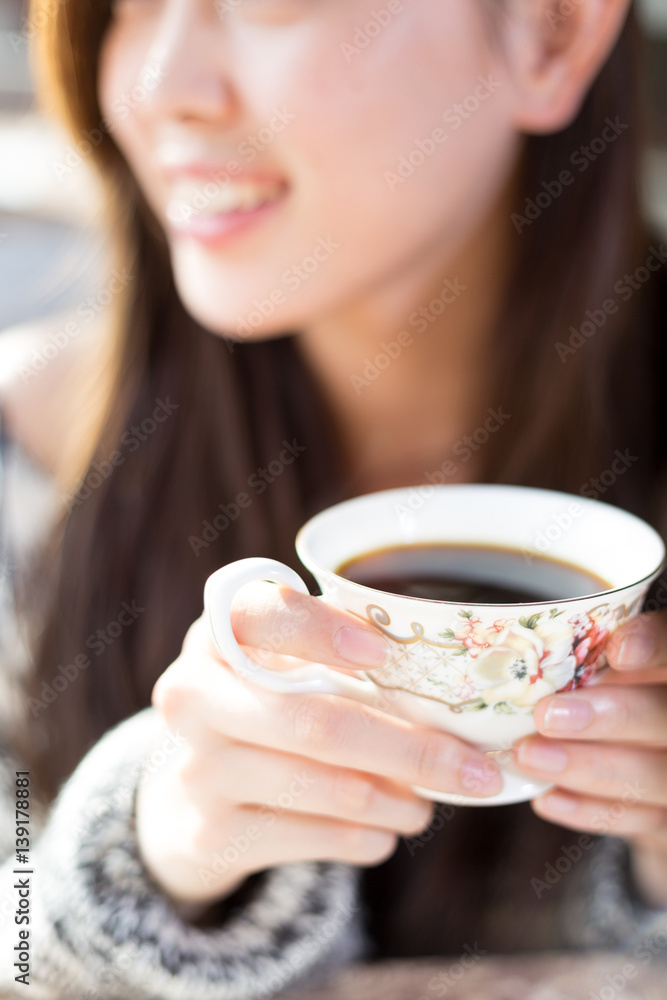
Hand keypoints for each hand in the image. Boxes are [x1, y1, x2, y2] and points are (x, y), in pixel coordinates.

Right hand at [136, 580, 502, 905]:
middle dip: (409, 750)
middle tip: (476, 770)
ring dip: (397, 799)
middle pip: (315, 723)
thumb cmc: (263, 703)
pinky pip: (314, 839)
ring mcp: (197, 768)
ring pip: (325, 788)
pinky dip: (366, 837)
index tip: (382, 652)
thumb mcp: (280, 662)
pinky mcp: (211, 834)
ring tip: (431, 801)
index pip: (263, 616)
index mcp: (217, 634)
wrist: (191, 792)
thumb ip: (337, 653)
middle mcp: (193, 695)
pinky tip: (386, 829)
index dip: (322, 632)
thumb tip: (449, 684)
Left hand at [513, 609, 666, 907]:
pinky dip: (591, 811)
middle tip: (546, 716)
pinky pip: (641, 819)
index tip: (618, 651)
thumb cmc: (605, 691)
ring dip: (588, 767)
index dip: (655, 645)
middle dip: (609, 718)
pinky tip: (546, 798)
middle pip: (666, 716)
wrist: (640, 756)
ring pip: (655, 774)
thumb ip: (585, 655)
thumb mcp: (601, 664)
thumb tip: (518, 651)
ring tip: (528, 756)